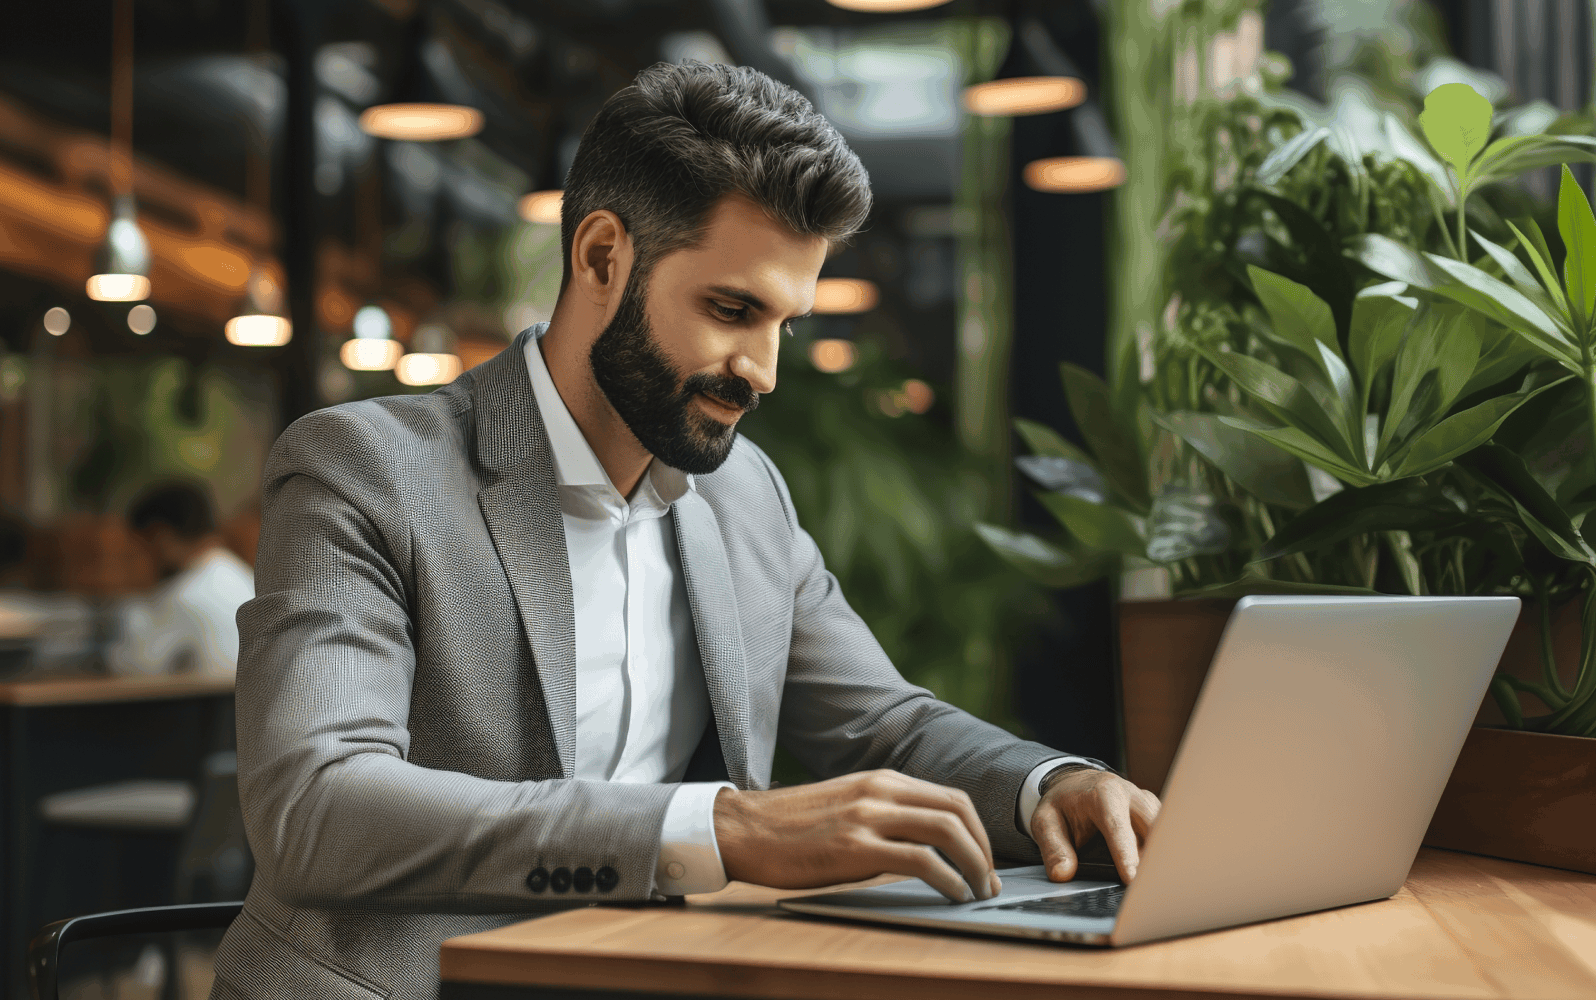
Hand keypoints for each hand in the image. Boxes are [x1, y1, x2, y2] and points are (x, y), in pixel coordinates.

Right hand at [714, 769, 1000, 902]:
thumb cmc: (791, 827)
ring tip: (977, 890)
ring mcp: (868, 817)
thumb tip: (925, 846)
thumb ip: (885, 815)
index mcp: (880, 781)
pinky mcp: (854, 847)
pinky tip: (951, 893)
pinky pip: (920, 859)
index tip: (983, 859)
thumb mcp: (847, 805)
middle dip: (984, 847)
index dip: (978, 831)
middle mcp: (879, 791)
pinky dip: (947, 878)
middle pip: (957, 810)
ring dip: (974, 864)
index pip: (950, 797)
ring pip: (946, 830)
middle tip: (988, 878)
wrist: (743, 829)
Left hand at [1030, 769, 1160, 884]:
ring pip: (1165, 830)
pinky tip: (1160, 876)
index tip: (1131, 878)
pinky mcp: (1155, 814)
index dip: (1125, 854)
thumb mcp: (1045, 821)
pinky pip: (1167, 834)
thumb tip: (1063, 874)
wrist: (1075, 784)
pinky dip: (1164, 854)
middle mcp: (1131, 794)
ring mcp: (1147, 803)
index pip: (1118, 826)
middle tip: (1149, 888)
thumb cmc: (1063, 805)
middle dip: (1154, 856)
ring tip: (1156, 886)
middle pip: (1152, 826)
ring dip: (1162, 856)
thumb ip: (1053, 847)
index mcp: (1103, 793)